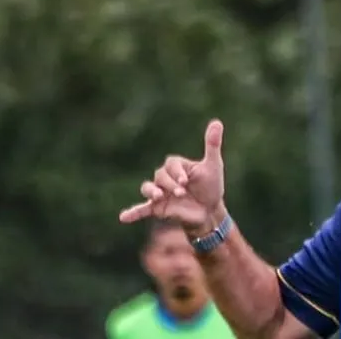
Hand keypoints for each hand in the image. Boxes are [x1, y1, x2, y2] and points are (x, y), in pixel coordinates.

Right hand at [119, 119, 225, 235]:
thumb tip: (216, 122)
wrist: (210, 211)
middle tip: (182, 192)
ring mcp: (160, 193)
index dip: (176, 172)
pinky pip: (142, 209)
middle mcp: (165, 178)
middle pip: (159, 176)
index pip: (171, 164)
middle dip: (170, 184)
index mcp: (177, 166)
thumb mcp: (213, 166)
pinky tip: (123, 217)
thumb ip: (212, 145)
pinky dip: (133, 212)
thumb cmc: (211, 186)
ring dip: (151, 191)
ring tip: (158, 196)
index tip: (185, 181)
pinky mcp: (158, 209)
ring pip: (147, 187)